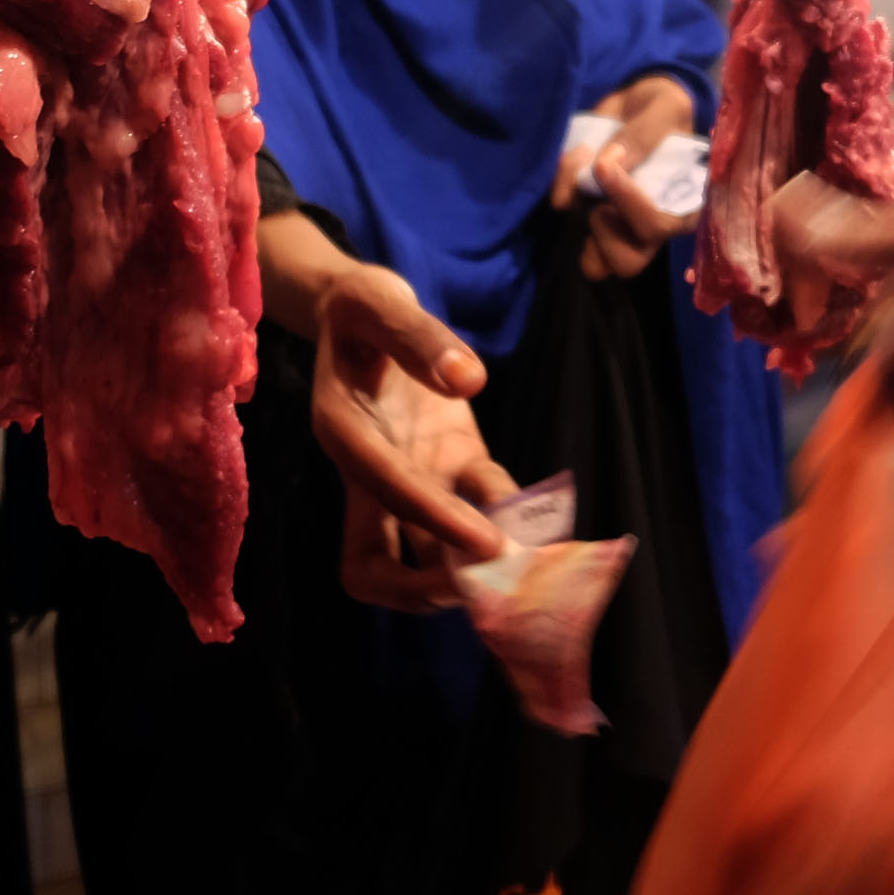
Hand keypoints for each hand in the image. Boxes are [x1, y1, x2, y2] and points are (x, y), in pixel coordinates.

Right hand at [311, 265, 515, 608]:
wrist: (365, 314)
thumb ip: (417, 336)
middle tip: (486, 592)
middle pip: (372, 567)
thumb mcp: (378, 302)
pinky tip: (550, 522)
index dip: (434, 520)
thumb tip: (468, 380)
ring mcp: (414, 478)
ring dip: (479, 573)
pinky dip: (517, 520)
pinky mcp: (453, 467)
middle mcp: (372, 474)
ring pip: (433, 555)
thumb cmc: (363, 307)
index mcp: (344, 432)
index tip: (488, 543)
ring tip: (537, 577)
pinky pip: (486, 508)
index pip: (384, 489)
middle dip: (423, 591)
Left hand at [551, 75, 700, 279]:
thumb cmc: (661, 109)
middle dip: (602, 227)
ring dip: (577, 216)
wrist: (636, 106)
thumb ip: (643, 133)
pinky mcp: (590, 222)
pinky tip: (568, 171)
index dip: (630, 203)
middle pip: (626, 263)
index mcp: (683, 207)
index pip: (658, 228)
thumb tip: (610, 162)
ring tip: (578, 174)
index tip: (604, 165)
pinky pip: (570, 237)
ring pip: (594, 264)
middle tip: (593, 184)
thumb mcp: (664, 107)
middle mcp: (652, 229)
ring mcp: (619, 231)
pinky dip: (562, 202)